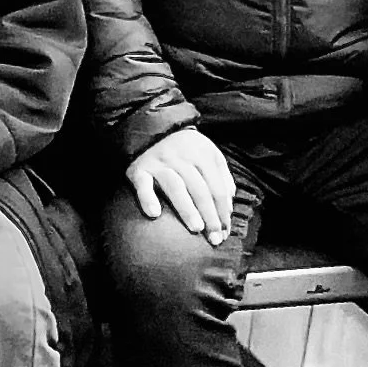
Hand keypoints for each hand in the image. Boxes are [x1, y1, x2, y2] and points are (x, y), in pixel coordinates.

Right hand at [126, 126, 235, 245]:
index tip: (225, 232)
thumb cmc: (185, 148)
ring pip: (176, 187)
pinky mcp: (139, 168)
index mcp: (202, 154)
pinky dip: (147, 198)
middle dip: (209, 216)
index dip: (223, 212)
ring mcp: (159, 162)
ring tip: (196, 228)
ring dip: (187, 209)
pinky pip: (143, 184)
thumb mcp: (208, 153)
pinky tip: (154, 214)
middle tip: (214, 238)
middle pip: (200, 190)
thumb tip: (228, 204)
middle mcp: (181, 157)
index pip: (217, 188)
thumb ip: (221, 175)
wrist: (151, 128)